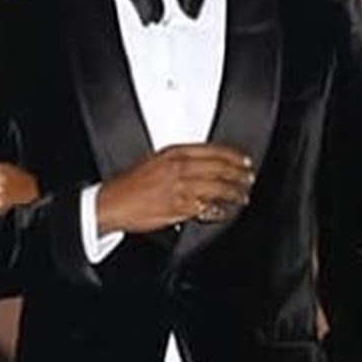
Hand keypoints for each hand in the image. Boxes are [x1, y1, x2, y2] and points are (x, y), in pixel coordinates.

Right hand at [93, 143, 253, 233]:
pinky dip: (219, 210)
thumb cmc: (130, 184)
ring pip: (218, 188)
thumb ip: (179, 161)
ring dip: (234, 192)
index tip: (244, 160)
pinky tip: (225, 211)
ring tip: (242, 196)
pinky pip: (207, 208)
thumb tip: (203, 164)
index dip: (233, 156)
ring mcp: (181, 188)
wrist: (113, 202)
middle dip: (239, 174)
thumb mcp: (154, 161)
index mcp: (173, 154)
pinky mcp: (180, 208)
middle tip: (248, 178)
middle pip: (220, 168)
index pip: (213, 151)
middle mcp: (179, 169)